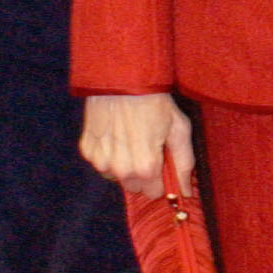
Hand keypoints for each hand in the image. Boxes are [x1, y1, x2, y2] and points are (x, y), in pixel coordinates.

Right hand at [79, 91, 194, 201]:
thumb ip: (184, 163)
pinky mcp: (87, 150)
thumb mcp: (179, 129)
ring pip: (116, 176)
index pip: (154, 194)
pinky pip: (100, 163)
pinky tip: (116, 134)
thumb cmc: (154, 101)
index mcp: (146, 168)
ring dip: (124, 165)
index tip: (163, 164)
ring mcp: (100, 161)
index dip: (161, 180)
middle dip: (143, 174)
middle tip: (148, 148)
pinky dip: (109, 154)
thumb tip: (186, 191)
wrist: (122, 78)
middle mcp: (121, 170)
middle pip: (134, 187)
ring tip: (131, 139)